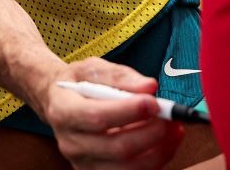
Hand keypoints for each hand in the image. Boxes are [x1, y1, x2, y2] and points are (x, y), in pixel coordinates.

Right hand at [33, 57, 182, 169]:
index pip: (96, 117)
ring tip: (172, 129)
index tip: (153, 102)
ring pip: (128, 167)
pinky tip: (163, 143)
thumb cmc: (77, 83)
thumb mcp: (92, 68)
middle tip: (169, 116)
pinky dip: (155, 161)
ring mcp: (83, 162)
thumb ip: (120, 76)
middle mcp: (70, 142)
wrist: (57, 102)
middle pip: (117, 147)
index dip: (128, 111)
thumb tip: (149, 87)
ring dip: (159, 150)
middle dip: (150, 132)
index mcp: (63, 111)